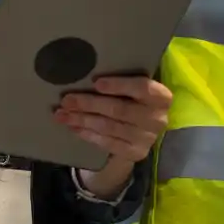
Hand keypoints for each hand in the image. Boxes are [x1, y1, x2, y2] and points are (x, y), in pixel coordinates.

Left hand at [54, 74, 170, 164]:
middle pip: (120, 109)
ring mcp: (147, 138)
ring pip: (110, 127)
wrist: (141, 130)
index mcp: (161, 97)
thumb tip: (84, 71)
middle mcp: (158, 119)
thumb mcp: (132, 88)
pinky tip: (74, 127)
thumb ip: (120, 81)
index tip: (96, 82)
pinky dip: (88, 134)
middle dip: (89, 104)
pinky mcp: (136, 153)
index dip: (119, 85)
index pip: (142, 88)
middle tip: (66, 100)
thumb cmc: (132, 100)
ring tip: (62, 114)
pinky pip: (107, 143)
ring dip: (82, 120)